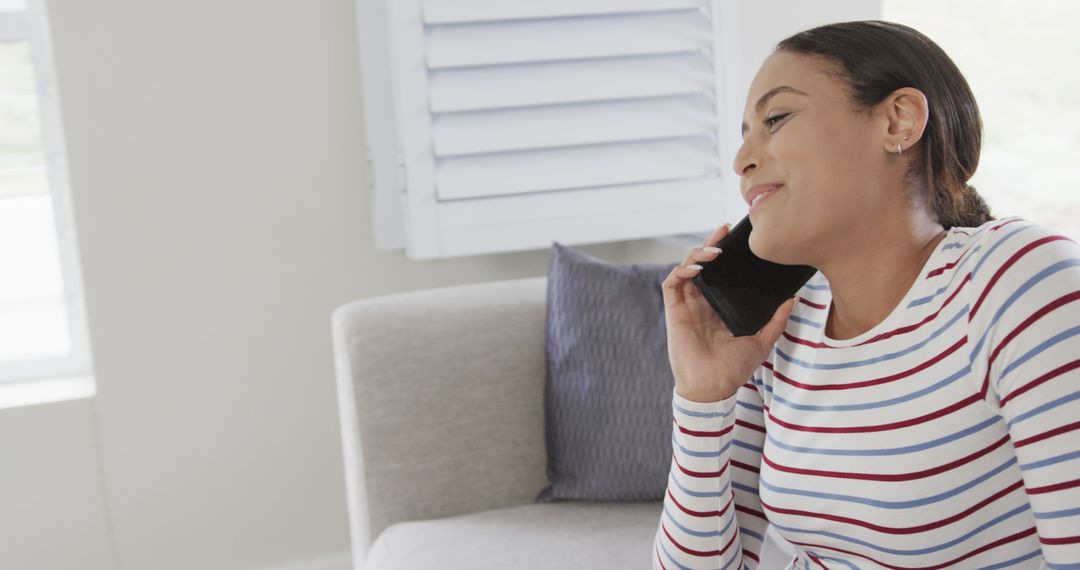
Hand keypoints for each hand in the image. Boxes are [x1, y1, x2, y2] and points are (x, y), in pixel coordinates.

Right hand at [661, 223, 797, 402]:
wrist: (713, 387)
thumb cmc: (733, 368)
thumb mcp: (762, 340)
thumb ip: (776, 320)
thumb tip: (792, 298)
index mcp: (719, 306)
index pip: (720, 272)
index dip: (725, 253)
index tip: (738, 238)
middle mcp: (702, 302)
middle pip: (702, 264)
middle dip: (711, 244)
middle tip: (724, 231)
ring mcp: (687, 305)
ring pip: (686, 268)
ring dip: (696, 254)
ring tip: (714, 250)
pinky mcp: (675, 311)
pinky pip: (672, 283)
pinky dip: (682, 270)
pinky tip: (697, 268)